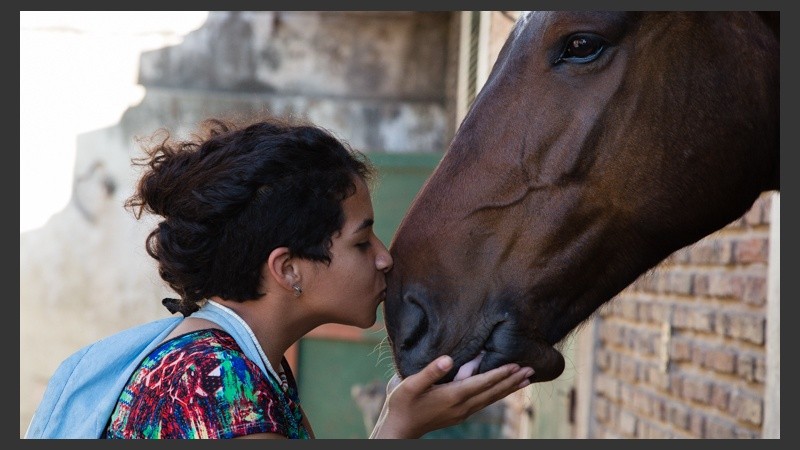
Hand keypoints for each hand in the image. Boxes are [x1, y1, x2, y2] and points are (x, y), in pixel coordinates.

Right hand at [369, 355, 533, 438]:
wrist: (399, 429)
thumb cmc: (402, 404)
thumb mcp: (410, 385)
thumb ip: (430, 372)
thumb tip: (448, 359)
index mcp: (452, 396)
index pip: (482, 383)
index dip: (500, 373)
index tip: (517, 365)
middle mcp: (462, 406)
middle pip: (492, 392)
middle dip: (512, 381)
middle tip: (531, 371)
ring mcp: (462, 412)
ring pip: (491, 399)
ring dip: (509, 389)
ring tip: (525, 381)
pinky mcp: (459, 414)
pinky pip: (484, 403)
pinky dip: (497, 395)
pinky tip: (501, 391)